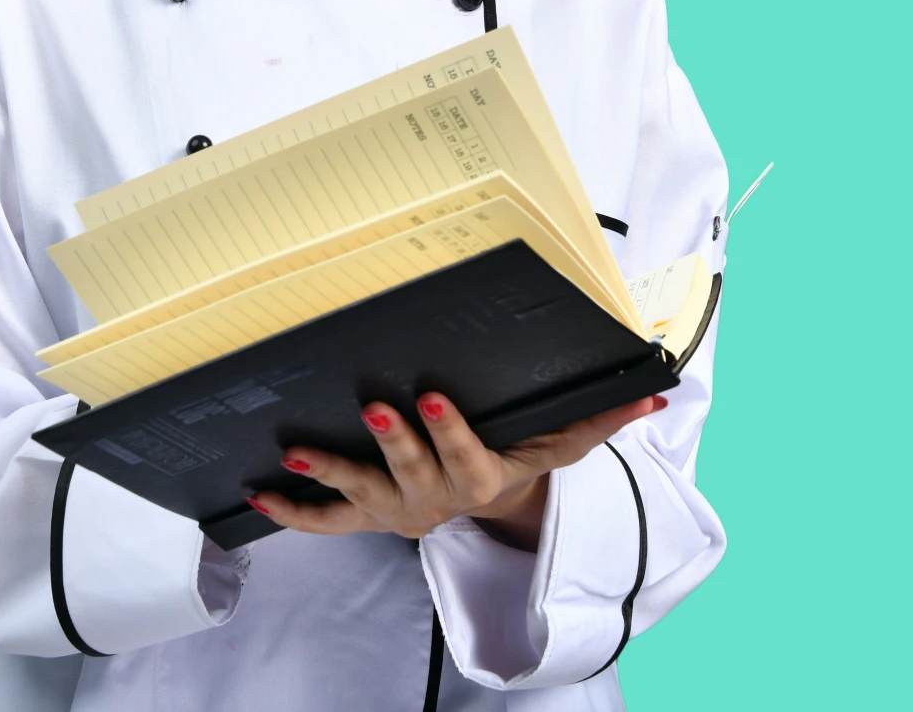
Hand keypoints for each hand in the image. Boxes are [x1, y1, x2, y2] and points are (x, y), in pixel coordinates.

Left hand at [248, 392, 665, 548]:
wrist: (493, 513)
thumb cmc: (522, 461)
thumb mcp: (564, 444)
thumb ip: (604, 418)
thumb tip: (655, 390)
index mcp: (480, 480)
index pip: (466, 456)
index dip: (448, 429)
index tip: (431, 392)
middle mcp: (436, 501)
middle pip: (412, 472)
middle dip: (392, 440)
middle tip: (373, 404)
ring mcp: (397, 510)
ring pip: (361, 495)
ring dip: (327, 474)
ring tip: (293, 453)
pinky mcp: (367, 516)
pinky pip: (325, 521)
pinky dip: (291, 510)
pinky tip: (257, 491)